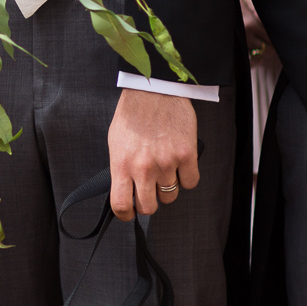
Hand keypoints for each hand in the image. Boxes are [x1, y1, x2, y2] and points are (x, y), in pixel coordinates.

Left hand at [108, 91, 199, 218]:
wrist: (154, 90)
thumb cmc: (132, 115)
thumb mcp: (116, 143)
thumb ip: (120, 168)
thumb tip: (124, 190)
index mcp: (122, 164)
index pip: (121, 205)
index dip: (126, 214)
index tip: (130, 213)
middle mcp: (144, 167)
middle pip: (149, 207)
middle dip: (149, 202)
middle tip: (150, 192)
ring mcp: (166, 162)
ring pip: (170, 195)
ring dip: (168, 188)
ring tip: (165, 171)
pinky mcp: (186, 154)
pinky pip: (190, 182)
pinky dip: (187, 177)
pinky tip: (180, 164)